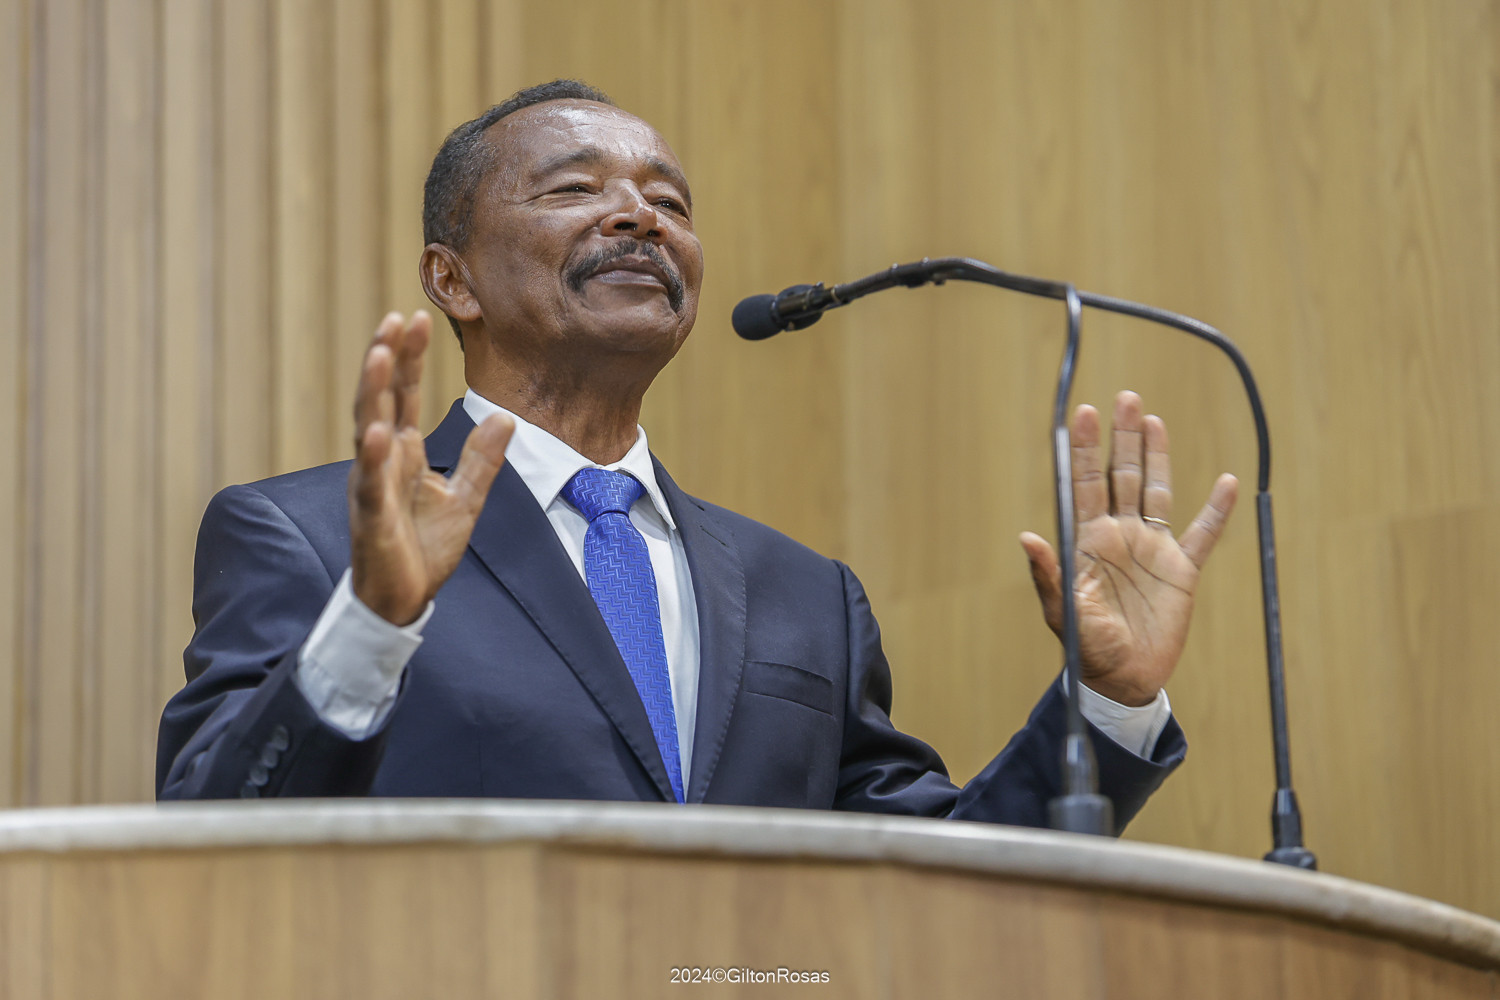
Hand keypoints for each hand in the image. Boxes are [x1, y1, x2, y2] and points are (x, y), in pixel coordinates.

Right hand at [348, 311, 513, 624]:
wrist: (403, 599)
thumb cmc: (424, 548)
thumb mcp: (466, 498)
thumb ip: (482, 458)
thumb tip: (505, 418)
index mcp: (403, 453)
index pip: (404, 395)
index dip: (408, 357)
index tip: (415, 317)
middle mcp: (382, 461)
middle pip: (381, 399)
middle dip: (385, 358)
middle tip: (394, 318)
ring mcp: (372, 485)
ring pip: (366, 429)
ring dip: (370, 391)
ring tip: (377, 353)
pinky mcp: (371, 517)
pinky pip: (370, 482)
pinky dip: (372, 456)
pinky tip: (378, 431)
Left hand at [1020, 391, 1237, 706]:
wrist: (1123, 679)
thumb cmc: (1087, 647)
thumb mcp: (1063, 612)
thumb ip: (1049, 575)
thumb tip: (1026, 538)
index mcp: (1088, 541)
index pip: (1085, 484)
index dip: (1084, 450)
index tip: (1083, 414)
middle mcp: (1120, 535)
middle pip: (1122, 475)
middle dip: (1122, 438)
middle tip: (1125, 398)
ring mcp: (1151, 548)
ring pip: (1157, 490)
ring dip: (1157, 456)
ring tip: (1153, 420)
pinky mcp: (1181, 570)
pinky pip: (1203, 534)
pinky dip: (1216, 510)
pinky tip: (1226, 482)